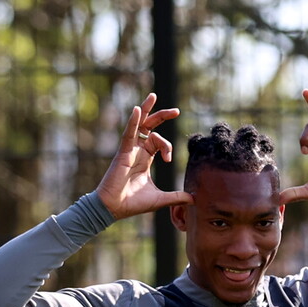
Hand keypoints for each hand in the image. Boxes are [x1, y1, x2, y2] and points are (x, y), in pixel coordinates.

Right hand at [95, 93, 192, 219]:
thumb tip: (194, 199)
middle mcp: (137, 151)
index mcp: (145, 158)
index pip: (159, 142)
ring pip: (139, 125)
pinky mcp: (122, 153)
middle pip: (150, 127)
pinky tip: (137, 110)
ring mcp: (129, 150)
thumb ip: (176, 197)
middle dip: (162, 116)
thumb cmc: (133, 203)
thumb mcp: (160, 199)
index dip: (168, 147)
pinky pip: (128, 133)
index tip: (169, 159)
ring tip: (153, 96)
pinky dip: (133, 121)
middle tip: (177, 111)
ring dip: (146, 110)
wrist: (114, 209)